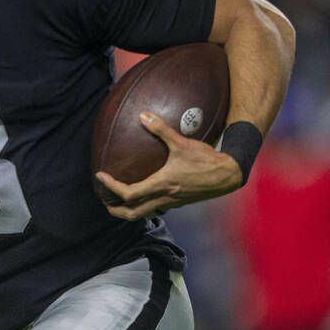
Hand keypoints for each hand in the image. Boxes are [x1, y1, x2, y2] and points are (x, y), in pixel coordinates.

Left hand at [95, 111, 242, 220]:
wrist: (228, 175)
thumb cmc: (206, 160)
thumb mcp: (182, 143)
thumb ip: (161, 129)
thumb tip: (143, 115)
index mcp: (161, 185)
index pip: (128, 193)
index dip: (111, 187)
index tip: (100, 177)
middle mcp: (165, 198)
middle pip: (133, 214)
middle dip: (116, 210)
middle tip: (104, 201)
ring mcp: (173, 202)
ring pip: (145, 214)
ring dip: (130, 211)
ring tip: (120, 201)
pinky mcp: (180, 202)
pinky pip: (158, 209)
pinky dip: (146, 206)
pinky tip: (145, 195)